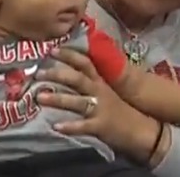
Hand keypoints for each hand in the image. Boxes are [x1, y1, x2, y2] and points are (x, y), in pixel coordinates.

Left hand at [36, 48, 162, 160]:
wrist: (141, 130)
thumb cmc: (118, 108)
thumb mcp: (104, 89)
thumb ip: (87, 80)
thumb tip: (64, 68)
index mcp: (99, 81)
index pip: (84, 63)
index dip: (68, 55)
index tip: (51, 49)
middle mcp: (99, 91)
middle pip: (77, 79)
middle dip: (57, 75)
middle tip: (38, 73)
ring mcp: (100, 109)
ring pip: (77, 101)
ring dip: (58, 99)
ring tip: (39, 98)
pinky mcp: (100, 126)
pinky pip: (83, 126)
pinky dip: (70, 126)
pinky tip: (56, 126)